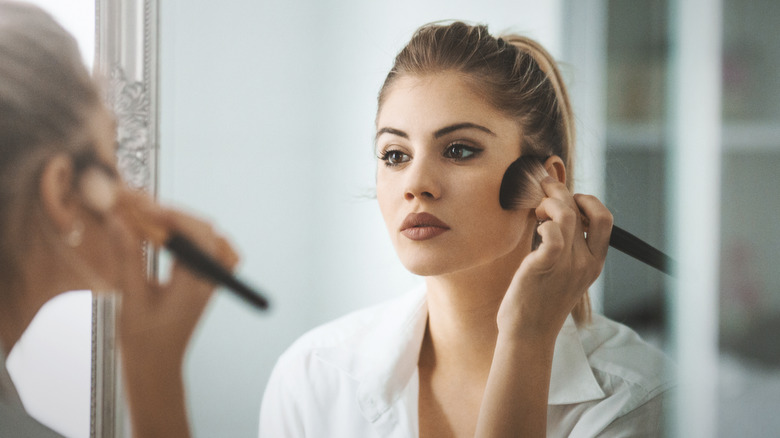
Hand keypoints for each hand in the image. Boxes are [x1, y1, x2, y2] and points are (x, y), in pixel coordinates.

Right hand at [111, 189, 238, 358]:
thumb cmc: (143, 340)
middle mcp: (210, 281)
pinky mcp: (206, 283)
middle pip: (206, 232)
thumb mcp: (130, 296)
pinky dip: (194, 237)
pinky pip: (213, 251)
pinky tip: (172, 236)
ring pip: (213, 239)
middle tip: (141, 209)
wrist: (157, 366)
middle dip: (174, 215)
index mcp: (195, 284)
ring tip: (155, 220)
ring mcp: (212, 282)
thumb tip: (119, 220)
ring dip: (186, 224)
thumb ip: (128, 256)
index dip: (172, 215)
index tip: (144, 207)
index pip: (198, 235)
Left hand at [497, 176, 611, 340]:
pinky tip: (535, 229)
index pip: (604, 219)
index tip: (567, 199)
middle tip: (543, 188)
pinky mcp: (545, 266)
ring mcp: (567, 265)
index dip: (588, 201)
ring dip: (549, 201)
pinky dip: (543, 223)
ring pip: (566, 214)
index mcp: (594, 263)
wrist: (529, 334)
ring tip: (536, 210)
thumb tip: (558, 214)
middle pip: (581, 210)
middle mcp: (585, 262)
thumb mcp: (565, 274)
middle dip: (561, 191)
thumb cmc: (540, 301)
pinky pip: (552, 233)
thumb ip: (568, 248)